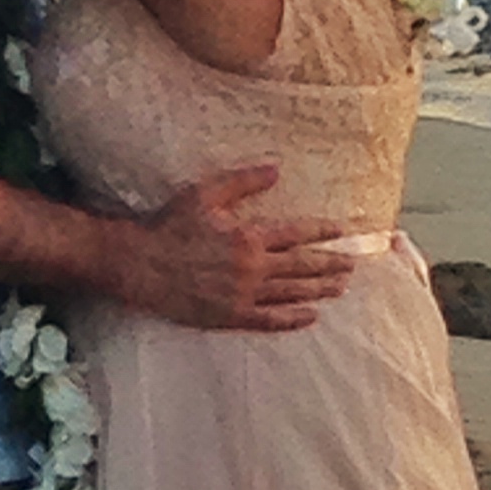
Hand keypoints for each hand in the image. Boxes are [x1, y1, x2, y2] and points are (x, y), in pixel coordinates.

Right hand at [116, 167, 357, 331]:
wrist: (139, 264)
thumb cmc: (169, 226)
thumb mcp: (204, 194)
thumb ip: (242, 182)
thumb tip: (276, 169)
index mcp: (248, 236)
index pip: (296, 234)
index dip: (322, 232)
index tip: (341, 232)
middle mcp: (251, 268)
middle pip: (302, 266)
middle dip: (330, 264)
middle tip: (351, 265)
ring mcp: (242, 294)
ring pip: (291, 293)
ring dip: (319, 290)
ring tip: (340, 288)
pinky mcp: (229, 316)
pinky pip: (269, 320)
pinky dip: (292, 319)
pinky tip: (310, 316)